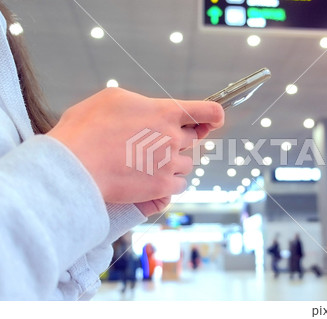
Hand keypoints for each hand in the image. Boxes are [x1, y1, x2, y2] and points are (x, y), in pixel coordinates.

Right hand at [47, 88, 223, 213]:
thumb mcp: (113, 99)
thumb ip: (141, 103)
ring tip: (148, 164)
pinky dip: (170, 183)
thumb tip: (149, 109)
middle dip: (179, 141)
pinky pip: (179, 185)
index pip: (206, 111)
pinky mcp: (162, 186)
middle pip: (193, 140)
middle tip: (157, 145)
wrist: (75, 166)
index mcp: (164, 112)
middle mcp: (172, 137)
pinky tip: (154, 180)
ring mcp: (169, 163)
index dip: (214, 115)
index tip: (215, 119)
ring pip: (186, 164)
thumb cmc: (86, 130)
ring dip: (174, 163)